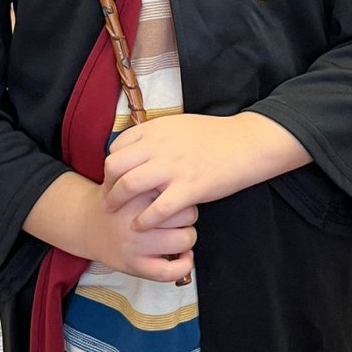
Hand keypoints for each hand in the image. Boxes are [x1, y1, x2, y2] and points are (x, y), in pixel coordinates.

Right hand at [23, 172, 195, 282]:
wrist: (86, 225)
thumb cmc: (116, 198)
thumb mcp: (127, 176)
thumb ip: (150, 169)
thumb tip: (182, 169)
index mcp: (136, 193)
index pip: (177, 189)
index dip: (184, 190)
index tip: (179, 192)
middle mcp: (135, 219)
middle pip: (187, 214)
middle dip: (188, 214)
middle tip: (180, 214)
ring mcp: (135, 245)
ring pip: (184, 240)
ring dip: (188, 237)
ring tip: (180, 234)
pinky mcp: (135, 266)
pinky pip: (169, 272)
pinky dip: (184, 266)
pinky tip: (184, 257)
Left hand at [103, 112, 309, 228]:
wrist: (245, 143)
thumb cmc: (213, 135)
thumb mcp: (177, 125)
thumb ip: (155, 135)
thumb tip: (136, 147)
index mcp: (155, 130)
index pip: (116, 148)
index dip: (110, 166)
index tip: (112, 179)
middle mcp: (159, 147)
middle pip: (115, 166)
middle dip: (107, 185)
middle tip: (107, 199)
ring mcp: (173, 168)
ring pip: (130, 186)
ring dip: (117, 202)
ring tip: (115, 214)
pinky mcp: (189, 188)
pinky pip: (157, 209)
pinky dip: (144, 220)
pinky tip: (140, 226)